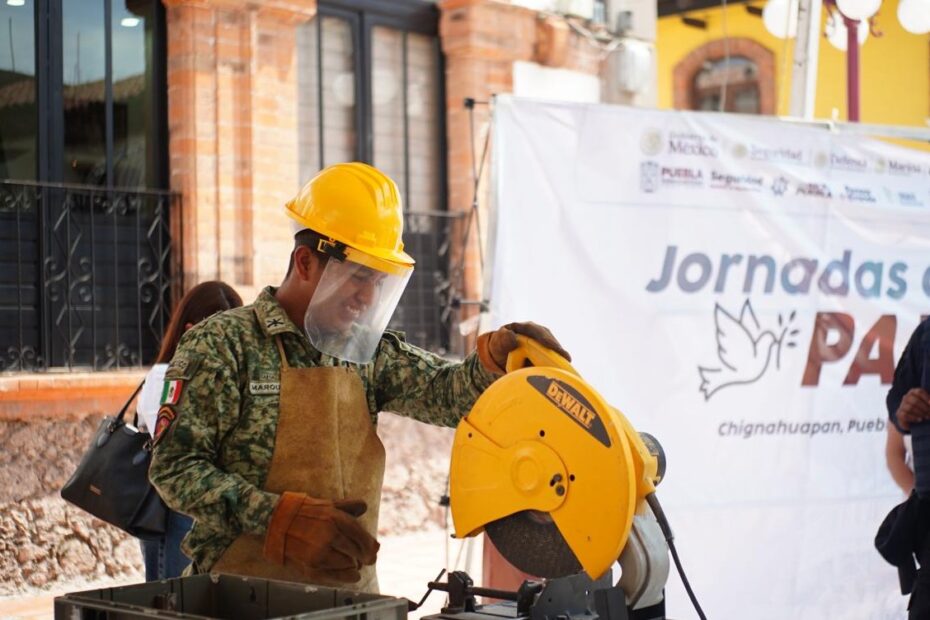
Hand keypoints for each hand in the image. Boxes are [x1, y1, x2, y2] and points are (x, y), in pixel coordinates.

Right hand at [263, 492, 378, 581]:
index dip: (371, 546)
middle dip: (365, 557)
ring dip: (354, 565)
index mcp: (336, 518)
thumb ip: (349, 506)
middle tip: (368, 560)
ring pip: (349, 565)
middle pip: (358, 553)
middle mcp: (329, 535)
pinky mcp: (311, 567)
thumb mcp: (328, 504)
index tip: (375, 550)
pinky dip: (347, 577)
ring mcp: (320, 553)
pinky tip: (353, 575)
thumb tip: (365, 508)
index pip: (362, 537)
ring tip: (353, 563)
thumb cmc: (306, 512)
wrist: (277, 522)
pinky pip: (336, 577)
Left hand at [477, 321, 569, 373]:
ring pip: (554, 348)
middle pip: (550, 339)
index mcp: (526, 327)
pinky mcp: (547, 352)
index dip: (545, 338)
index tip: (550, 346)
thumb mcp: (498, 342)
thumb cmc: (500, 345)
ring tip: (566, 366)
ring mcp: (544, 342)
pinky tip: (563, 371)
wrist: (501, 353)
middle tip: (565, 358)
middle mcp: (538, 332)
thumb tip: (513, 338)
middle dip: (557, 348)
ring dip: (560, 356)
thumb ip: (503, 339)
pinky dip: (557, 363)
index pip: (538, 331)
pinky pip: (553, 356)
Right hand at [895, 388, 929, 430]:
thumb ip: (929, 402)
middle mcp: (906, 397)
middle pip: (915, 401)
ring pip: (910, 408)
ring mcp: (901, 405)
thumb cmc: (924, 409)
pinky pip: (905, 415)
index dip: (926, 398)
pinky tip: (920, 419)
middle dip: (925, 408)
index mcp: (913, 392)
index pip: (919, 392)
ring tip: (926, 417)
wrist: (914, 420)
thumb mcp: (927, 404)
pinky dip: (914, 418)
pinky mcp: (899, 413)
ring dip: (920, 413)